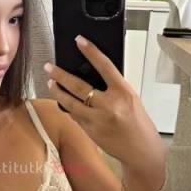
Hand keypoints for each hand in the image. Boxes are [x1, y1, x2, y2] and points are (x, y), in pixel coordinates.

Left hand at [44, 35, 165, 171]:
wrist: (141, 150)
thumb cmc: (138, 123)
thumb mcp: (131, 99)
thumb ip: (113, 88)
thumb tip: (92, 75)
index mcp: (123, 92)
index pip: (105, 66)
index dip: (91, 51)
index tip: (79, 40)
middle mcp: (109, 105)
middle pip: (79, 86)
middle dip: (60, 75)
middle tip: (49, 67)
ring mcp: (97, 120)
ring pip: (70, 103)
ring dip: (58, 92)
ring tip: (50, 83)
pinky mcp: (90, 131)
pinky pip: (74, 116)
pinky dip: (67, 108)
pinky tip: (62, 101)